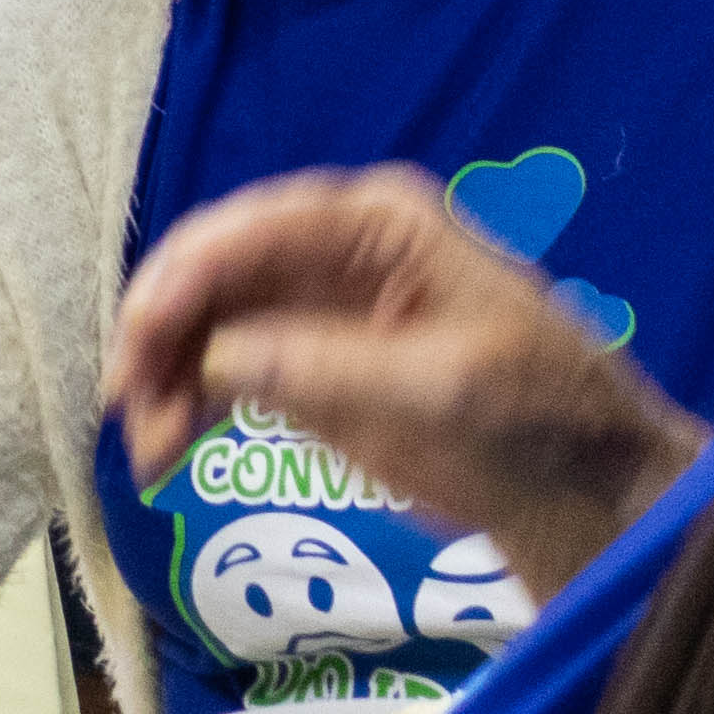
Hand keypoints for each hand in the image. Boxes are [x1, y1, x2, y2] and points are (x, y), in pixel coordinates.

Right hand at [107, 165, 708, 603]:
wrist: (585, 489)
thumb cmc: (538, 418)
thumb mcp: (443, 388)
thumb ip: (328, 368)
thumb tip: (215, 359)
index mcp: (380, 224)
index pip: (258, 228)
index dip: (185, 276)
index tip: (140, 338)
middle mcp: (335, 251)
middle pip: (215, 271)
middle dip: (161, 333)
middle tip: (128, 407)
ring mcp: (316, 308)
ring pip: (206, 323)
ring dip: (165, 379)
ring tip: (149, 454)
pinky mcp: (307, 366)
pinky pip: (221, 369)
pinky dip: (186, 404)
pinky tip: (166, 451)